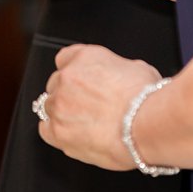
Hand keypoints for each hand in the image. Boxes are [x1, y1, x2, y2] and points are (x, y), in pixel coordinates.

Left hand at [39, 45, 160, 169]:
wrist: (145, 125)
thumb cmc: (147, 99)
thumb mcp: (137, 68)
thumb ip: (117, 71)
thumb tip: (119, 79)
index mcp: (85, 57)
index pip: (66, 58)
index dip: (76, 72)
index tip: (82, 81)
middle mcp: (67, 77)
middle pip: (56, 83)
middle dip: (70, 93)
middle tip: (88, 106)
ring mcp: (60, 104)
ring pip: (50, 106)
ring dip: (63, 113)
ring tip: (85, 124)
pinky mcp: (58, 131)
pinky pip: (45, 129)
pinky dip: (56, 132)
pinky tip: (72, 135)